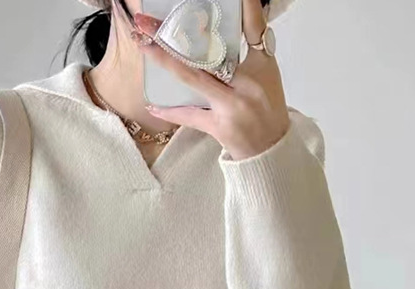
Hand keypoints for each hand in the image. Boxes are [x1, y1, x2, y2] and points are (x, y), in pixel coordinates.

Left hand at [132, 0, 290, 160]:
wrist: (270, 149)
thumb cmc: (267, 107)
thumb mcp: (266, 69)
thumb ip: (252, 40)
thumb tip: (242, 9)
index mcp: (258, 68)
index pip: (251, 30)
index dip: (246, 11)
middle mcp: (244, 87)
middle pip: (210, 52)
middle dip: (177, 35)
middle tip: (148, 21)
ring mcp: (229, 109)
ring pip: (194, 81)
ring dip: (166, 63)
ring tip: (144, 46)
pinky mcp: (217, 128)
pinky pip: (189, 117)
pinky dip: (170, 111)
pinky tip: (151, 104)